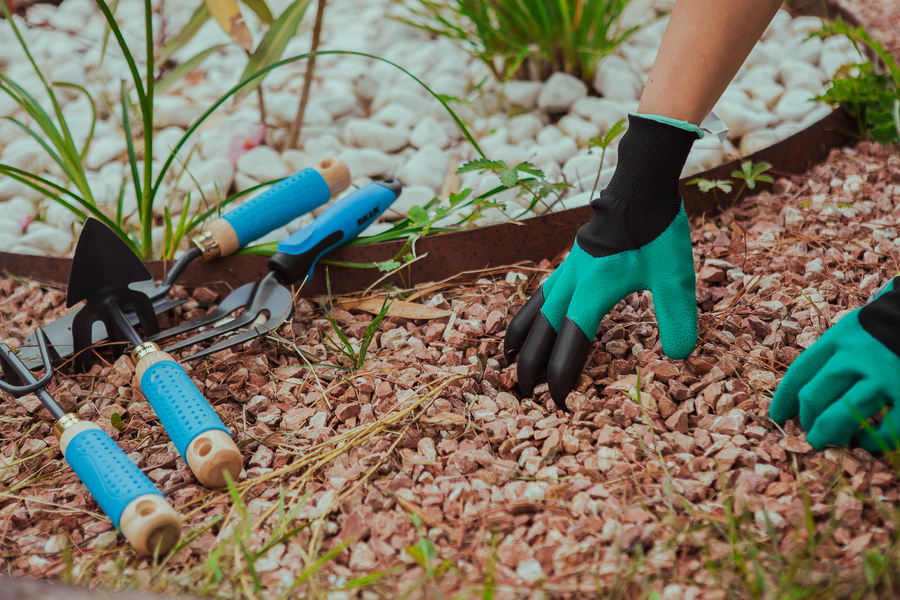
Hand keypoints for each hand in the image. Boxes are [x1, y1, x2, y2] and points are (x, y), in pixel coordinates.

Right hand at [502, 113, 704, 408]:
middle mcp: (573, 283)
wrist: (641, 187)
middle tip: (524, 393)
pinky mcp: (572, 262)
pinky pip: (541, 293)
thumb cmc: (658, 230)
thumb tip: (680, 357)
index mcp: (594, 290)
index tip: (559, 401)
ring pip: (533, 309)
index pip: (570, 340)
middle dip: (530, 363)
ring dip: (520, 337)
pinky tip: (532, 319)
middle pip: (541, 330)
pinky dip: (529, 312)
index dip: (562, 373)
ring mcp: (568, 271)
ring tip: (508, 358)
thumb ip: (677, 317)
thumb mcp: (676, 276)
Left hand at [770, 277, 899, 450]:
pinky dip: (874, 440)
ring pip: (843, 414)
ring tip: (827, 442)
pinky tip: (867, 441)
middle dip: (808, 420)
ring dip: (830, 433)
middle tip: (810, 433)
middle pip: (815, 396)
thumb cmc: (891, 325)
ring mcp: (884, 375)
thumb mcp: (858, 328)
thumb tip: (810, 391)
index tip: (779, 415)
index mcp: (840, 337)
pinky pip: (888, 427)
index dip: (785, 398)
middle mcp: (857, 356)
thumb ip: (837, 352)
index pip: (800, 372)